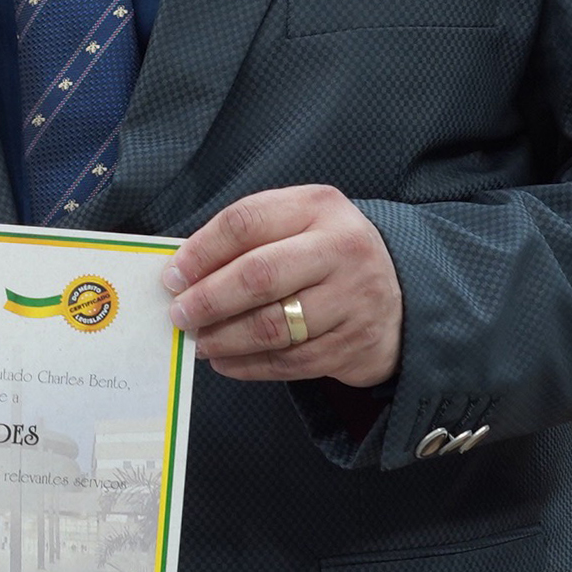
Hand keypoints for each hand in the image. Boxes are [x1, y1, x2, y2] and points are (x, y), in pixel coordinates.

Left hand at [162, 185, 402, 386]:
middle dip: (208, 299)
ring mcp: (353, 298)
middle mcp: (341, 248)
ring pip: (273, 325)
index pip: (245, 222)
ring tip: (199, 340)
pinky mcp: (354, 342)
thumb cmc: (325, 254)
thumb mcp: (297, 223)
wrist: (398, 293)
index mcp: (318, 206)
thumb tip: (182, 271)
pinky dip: (248, 365)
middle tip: (180, 314)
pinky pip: (289, 361)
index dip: (201, 251)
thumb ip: (247, 238)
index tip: (172, 276)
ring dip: (224, 338)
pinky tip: (224, 361)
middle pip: (258, 275)